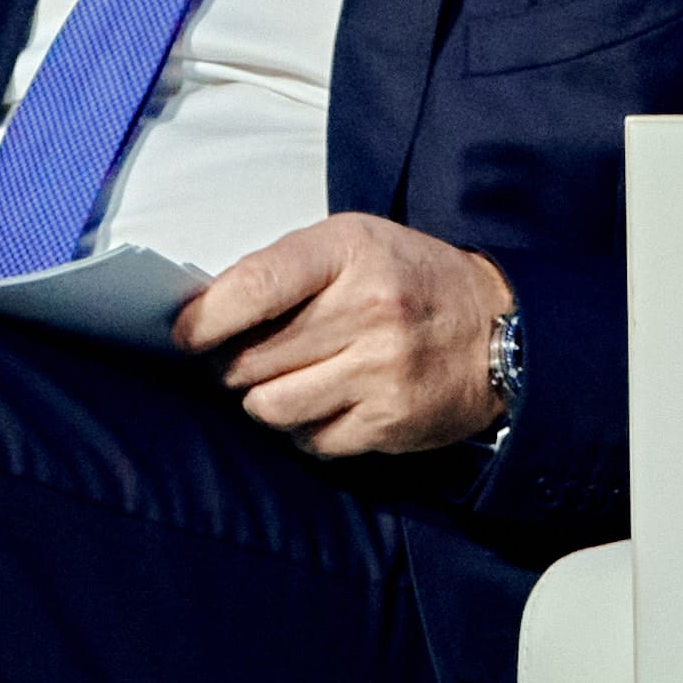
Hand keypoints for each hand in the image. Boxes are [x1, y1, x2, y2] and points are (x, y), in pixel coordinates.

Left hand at [173, 215, 513, 457]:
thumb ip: (286, 270)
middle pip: (253, 357)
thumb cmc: (411, 279)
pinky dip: (303, 427)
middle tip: (241, 359)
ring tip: (280, 382)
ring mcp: (381, 370)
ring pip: (271, 406)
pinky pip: (310, 439)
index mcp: (350, 251)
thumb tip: (206, 312)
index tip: (184, 334)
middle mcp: (368, 309)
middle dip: (233, 364)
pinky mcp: (390, 420)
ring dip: (262, 399)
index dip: (206, 318)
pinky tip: (322, 403)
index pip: (255, 286)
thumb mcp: (355, 244)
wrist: (498, 329)